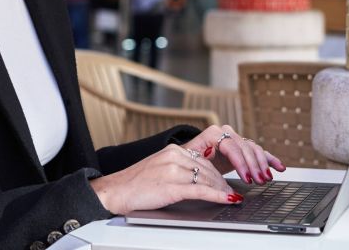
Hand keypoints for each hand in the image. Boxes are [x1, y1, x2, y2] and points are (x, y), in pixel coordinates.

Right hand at [89, 144, 243, 214]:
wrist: (115, 191)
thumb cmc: (136, 184)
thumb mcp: (160, 168)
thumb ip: (179, 168)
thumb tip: (199, 177)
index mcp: (173, 150)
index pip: (204, 159)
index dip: (218, 172)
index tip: (227, 179)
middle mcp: (174, 155)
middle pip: (208, 169)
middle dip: (223, 182)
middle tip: (232, 192)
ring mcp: (173, 169)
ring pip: (207, 179)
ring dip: (222, 190)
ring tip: (232, 197)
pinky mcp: (172, 185)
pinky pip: (201, 190)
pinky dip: (217, 195)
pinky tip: (228, 199)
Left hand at [182, 125, 285, 184]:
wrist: (191, 155)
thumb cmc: (188, 158)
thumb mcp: (191, 160)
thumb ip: (200, 163)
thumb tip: (209, 174)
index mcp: (213, 133)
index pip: (231, 146)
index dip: (241, 163)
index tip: (246, 178)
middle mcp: (226, 132)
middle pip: (245, 148)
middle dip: (254, 167)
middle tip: (260, 181)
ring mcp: (236, 138)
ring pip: (254, 150)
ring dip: (262, 165)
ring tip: (267, 179)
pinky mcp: (243, 146)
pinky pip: (259, 151)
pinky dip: (269, 159)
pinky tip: (280, 167)